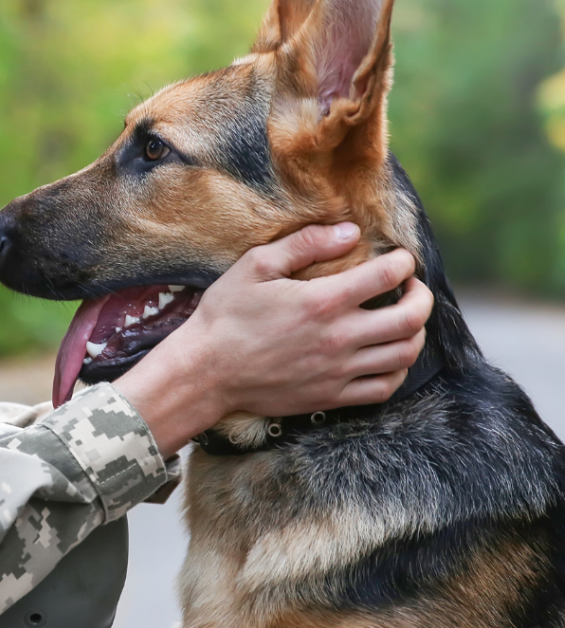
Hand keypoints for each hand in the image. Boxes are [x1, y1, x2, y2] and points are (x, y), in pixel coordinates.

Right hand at [114, 223, 433, 456]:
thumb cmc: (226, 314)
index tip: (399, 257)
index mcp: (323, 302)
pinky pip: (384, 387)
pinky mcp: (332, 396)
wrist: (206, 372)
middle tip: (411, 286)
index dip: (402, 262)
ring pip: (405, 354)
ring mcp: (339, 371)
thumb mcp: (255, 265)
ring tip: (405, 318)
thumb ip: (305, 244)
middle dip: (421, 296)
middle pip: (410, 319)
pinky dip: (398, 368)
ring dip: (415, 332)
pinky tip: (388, 354)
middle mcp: (339, 338)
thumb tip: (349, 231)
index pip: (387, 277)